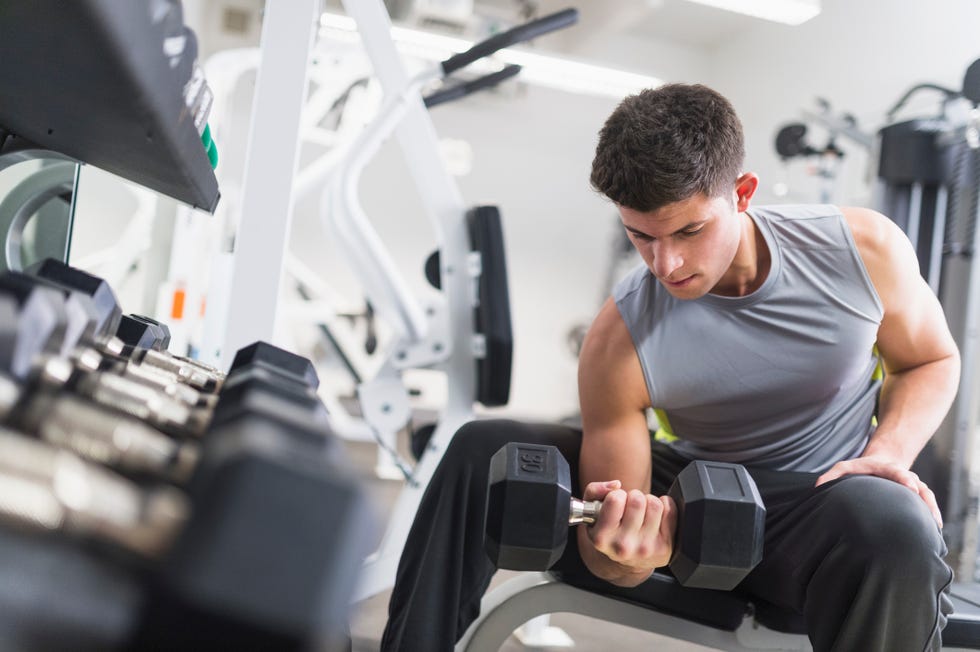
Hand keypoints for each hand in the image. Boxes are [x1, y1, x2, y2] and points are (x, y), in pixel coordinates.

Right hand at [580, 480, 676, 570]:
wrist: (625, 561)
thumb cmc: (609, 530)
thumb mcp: (592, 511)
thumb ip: (595, 490)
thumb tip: (616, 484)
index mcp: (602, 538)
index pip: (615, 499)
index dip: (617, 495)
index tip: (617, 503)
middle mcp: (623, 547)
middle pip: (637, 500)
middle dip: (634, 497)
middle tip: (630, 507)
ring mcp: (646, 549)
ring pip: (655, 504)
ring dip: (649, 502)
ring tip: (642, 513)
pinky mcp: (665, 549)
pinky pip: (671, 511)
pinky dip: (665, 507)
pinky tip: (655, 517)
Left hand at [816, 456, 942, 527]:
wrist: (881, 463)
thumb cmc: (861, 468)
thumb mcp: (844, 467)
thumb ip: (831, 476)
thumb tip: (817, 488)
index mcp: (887, 468)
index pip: (897, 472)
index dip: (904, 478)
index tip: (910, 486)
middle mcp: (904, 475)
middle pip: (917, 484)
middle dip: (922, 496)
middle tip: (926, 510)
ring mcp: (913, 485)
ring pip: (927, 495)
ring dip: (932, 509)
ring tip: (935, 526)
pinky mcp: (918, 495)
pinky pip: (929, 504)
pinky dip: (933, 515)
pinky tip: (935, 530)